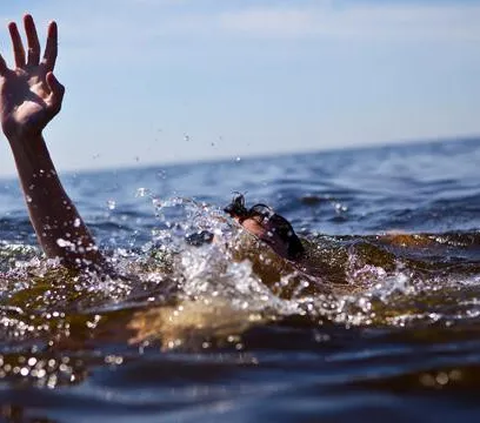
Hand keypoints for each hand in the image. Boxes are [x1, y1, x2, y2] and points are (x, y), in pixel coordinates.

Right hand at [0, 14, 63, 139]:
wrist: (22, 130)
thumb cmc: (39, 121)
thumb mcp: (53, 107)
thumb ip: (57, 91)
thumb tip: (51, 73)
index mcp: (46, 77)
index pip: (50, 53)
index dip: (51, 38)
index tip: (52, 23)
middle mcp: (33, 74)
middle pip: (33, 48)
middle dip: (31, 32)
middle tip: (27, 16)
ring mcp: (20, 76)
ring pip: (18, 52)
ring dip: (16, 38)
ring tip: (12, 23)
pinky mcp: (6, 80)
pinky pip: (0, 62)